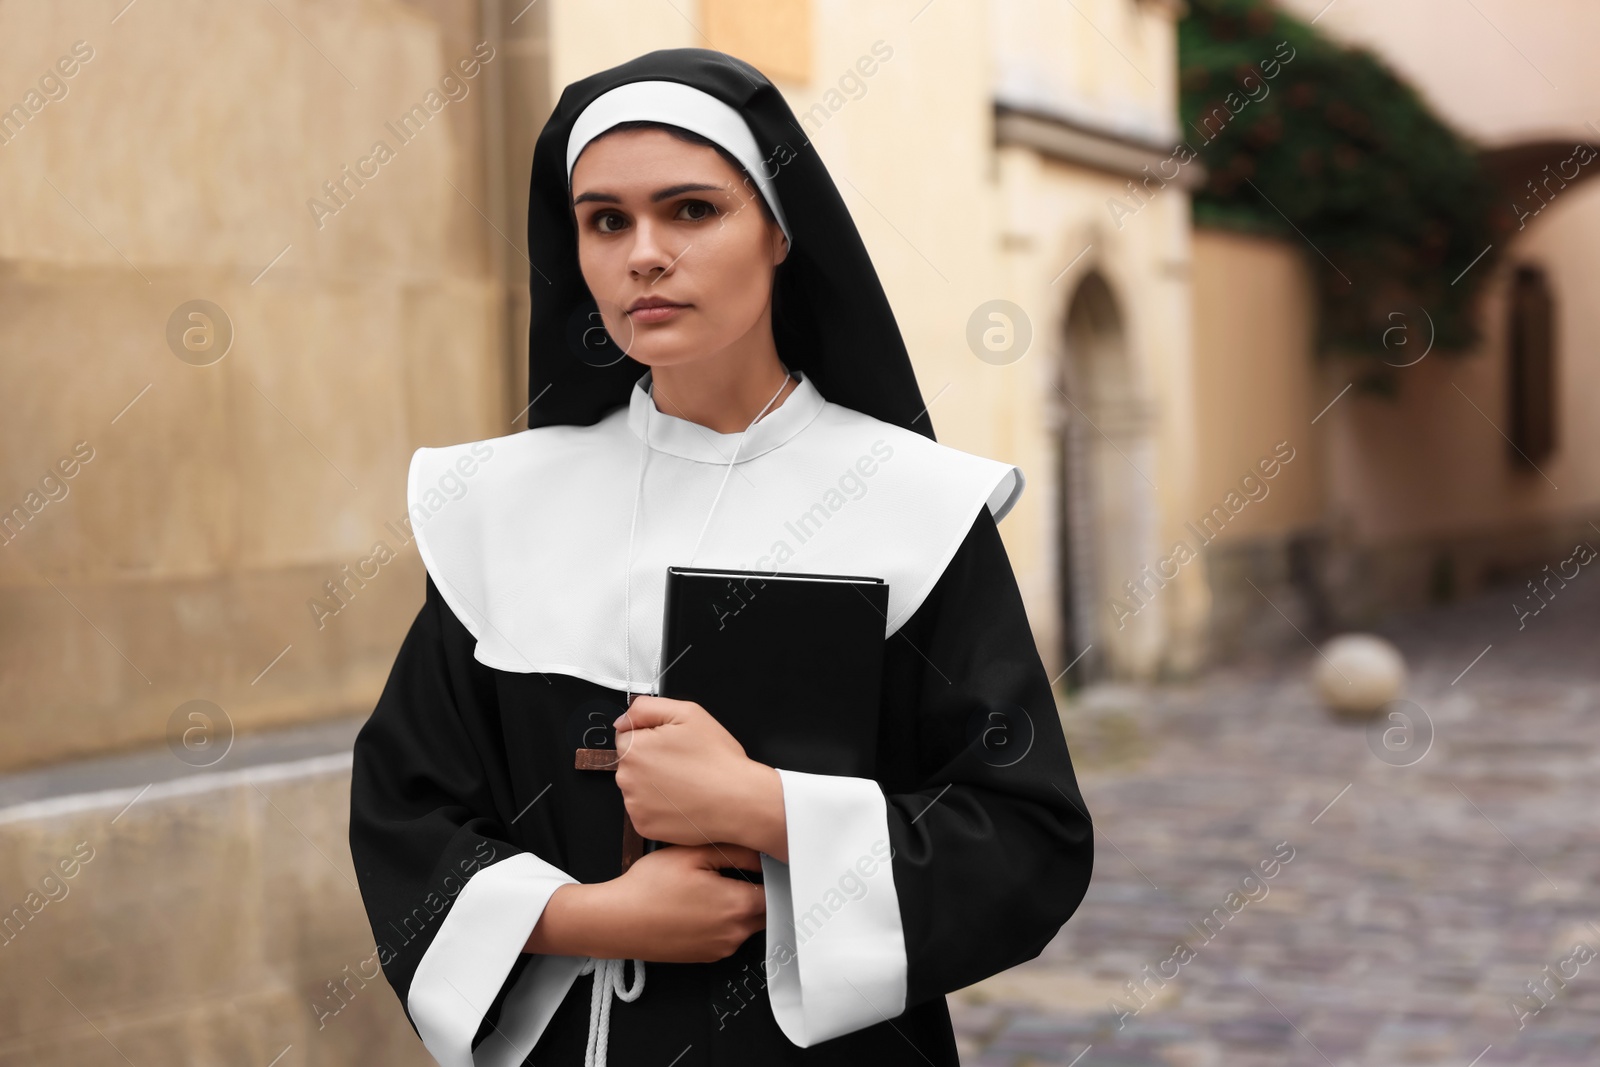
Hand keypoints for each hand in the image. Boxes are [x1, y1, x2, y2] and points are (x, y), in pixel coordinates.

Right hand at [551, 843, 765, 962]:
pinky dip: (723, 921)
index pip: (777, 891)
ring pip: (747, 924)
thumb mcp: (693, 853)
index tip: (765, 862)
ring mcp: (721, 948)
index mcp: (738, 905)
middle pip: (766, 910)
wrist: (617, 922)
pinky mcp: (706, 956)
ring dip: (740, 906)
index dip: (773, 874)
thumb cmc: (650, 887)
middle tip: (738, 870)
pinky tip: (699, 904)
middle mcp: (735, 933)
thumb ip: (735, 850)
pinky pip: (728, 936)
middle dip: (757, 890)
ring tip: (712, 886)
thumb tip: (763, 852)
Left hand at [613, 696, 782, 853]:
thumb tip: (623, 720)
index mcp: (634, 749)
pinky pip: (645, 811)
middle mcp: (627, 779)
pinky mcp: (644, 827)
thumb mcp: (688, 713)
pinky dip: (660, 807)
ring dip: (654, 785)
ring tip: (686, 784)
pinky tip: (682, 801)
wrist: (740, 802)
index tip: (673, 746)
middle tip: (684, 765)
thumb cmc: (718, 760)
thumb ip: (646, 708)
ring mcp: (634, 806)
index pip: (627, 737)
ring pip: (638, 788)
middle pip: (631, 763)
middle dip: (652, 761)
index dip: (653, 738)